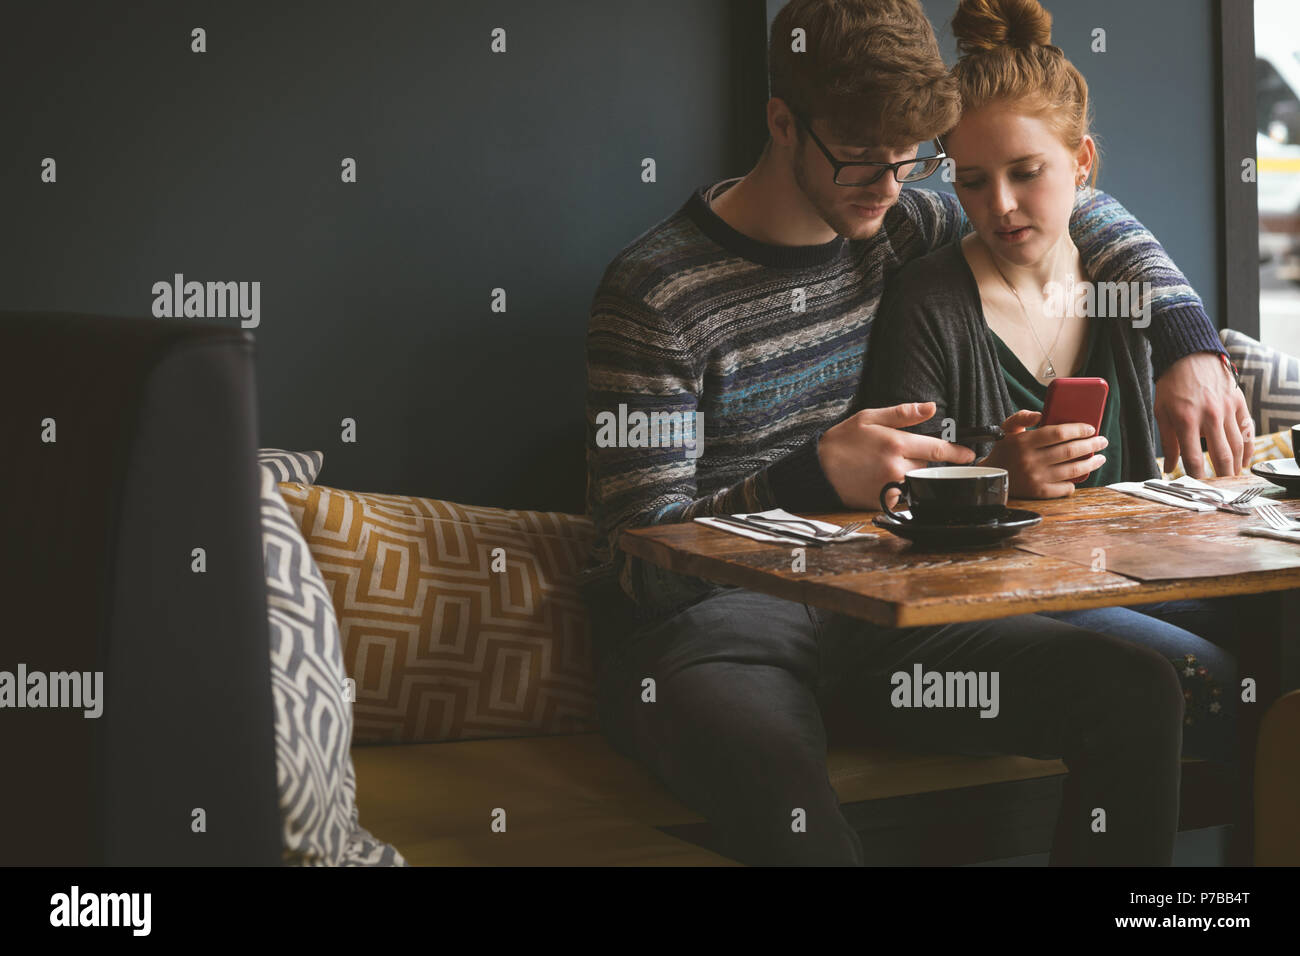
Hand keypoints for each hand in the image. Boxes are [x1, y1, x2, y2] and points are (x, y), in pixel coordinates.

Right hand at [817, 402, 976, 509]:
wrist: (817, 469)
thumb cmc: (841, 441)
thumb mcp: (869, 417)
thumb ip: (903, 414)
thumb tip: (931, 408)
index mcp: (896, 443)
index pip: (938, 449)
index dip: (957, 452)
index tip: (969, 455)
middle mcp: (896, 467)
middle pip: (927, 465)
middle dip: (920, 458)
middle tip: (899, 452)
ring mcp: (889, 487)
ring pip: (916, 481)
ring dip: (911, 474)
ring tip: (887, 465)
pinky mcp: (882, 501)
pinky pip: (902, 495)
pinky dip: (898, 488)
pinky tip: (880, 479)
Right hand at [981, 410, 1108, 498]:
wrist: (990, 477)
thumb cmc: (1004, 450)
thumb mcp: (1007, 429)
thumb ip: (1022, 417)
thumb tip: (1040, 414)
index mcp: (1024, 442)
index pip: (1059, 433)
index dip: (1078, 429)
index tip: (1090, 428)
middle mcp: (1030, 460)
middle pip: (1070, 450)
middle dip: (1091, 444)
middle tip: (1102, 441)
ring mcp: (1036, 477)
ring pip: (1072, 470)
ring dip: (1091, 463)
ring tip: (1100, 458)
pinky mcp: (1038, 492)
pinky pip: (1065, 487)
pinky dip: (1075, 481)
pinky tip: (1080, 475)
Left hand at [1153, 352, 1252, 477]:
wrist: (1190, 355)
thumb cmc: (1172, 385)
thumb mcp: (1162, 412)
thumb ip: (1167, 442)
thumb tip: (1169, 468)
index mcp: (1186, 420)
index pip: (1194, 458)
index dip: (1196, 477)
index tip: (1197, 489)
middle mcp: (1210, 416)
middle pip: (1222, 455)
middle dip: (1222, 477)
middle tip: (1221, 490)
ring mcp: (1228, 409)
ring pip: (1238, 445)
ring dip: (1236, 466)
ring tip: (1232, 479)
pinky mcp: (1239, 403)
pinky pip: (1248, 430)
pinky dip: (1249, 448)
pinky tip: (1244, 461)